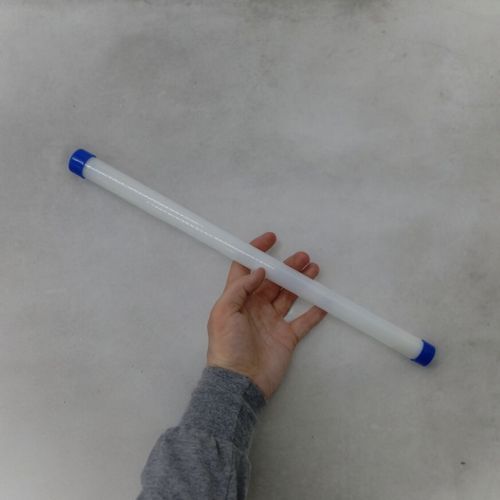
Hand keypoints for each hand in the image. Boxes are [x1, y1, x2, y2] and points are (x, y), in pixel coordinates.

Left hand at [207, 232, 326, 398]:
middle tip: (303, 257)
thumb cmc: (227, 346)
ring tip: (314, 269)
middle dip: (287, 267)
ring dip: (301, 282)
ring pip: (289, 296)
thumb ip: (240, 288)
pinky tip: (323, 300)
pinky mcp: (286, 338)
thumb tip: (260, 271)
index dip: (256, 252)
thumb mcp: (224, 312)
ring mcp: (272, 322)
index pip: (246, 270)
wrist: (240, 382)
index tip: (270, 239)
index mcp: (238, 299)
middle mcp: (255, 307)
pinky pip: (303, 321)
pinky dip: (314, 311)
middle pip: (274, 281)